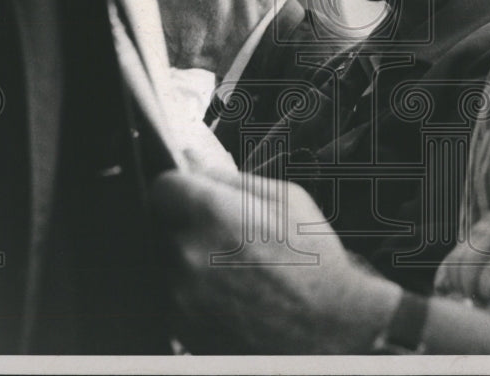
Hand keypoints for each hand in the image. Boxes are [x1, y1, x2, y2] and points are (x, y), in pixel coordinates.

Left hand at [149, 167, 400, 353]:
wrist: (328, 329)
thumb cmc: (314, 262)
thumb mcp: (286, 199)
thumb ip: (231, 178)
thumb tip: (192, 160)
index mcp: (211, 214)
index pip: (162, 186)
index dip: (181, 188)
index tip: (196, 196)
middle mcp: (186, 254)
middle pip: (161, 224)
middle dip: (186, 223)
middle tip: (226, 236)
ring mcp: (180, 295)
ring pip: (165, 260)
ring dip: (188, 258)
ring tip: (232, 267)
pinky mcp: (181, 326)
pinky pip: (172, 294)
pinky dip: (193, 290)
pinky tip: (230, 292)